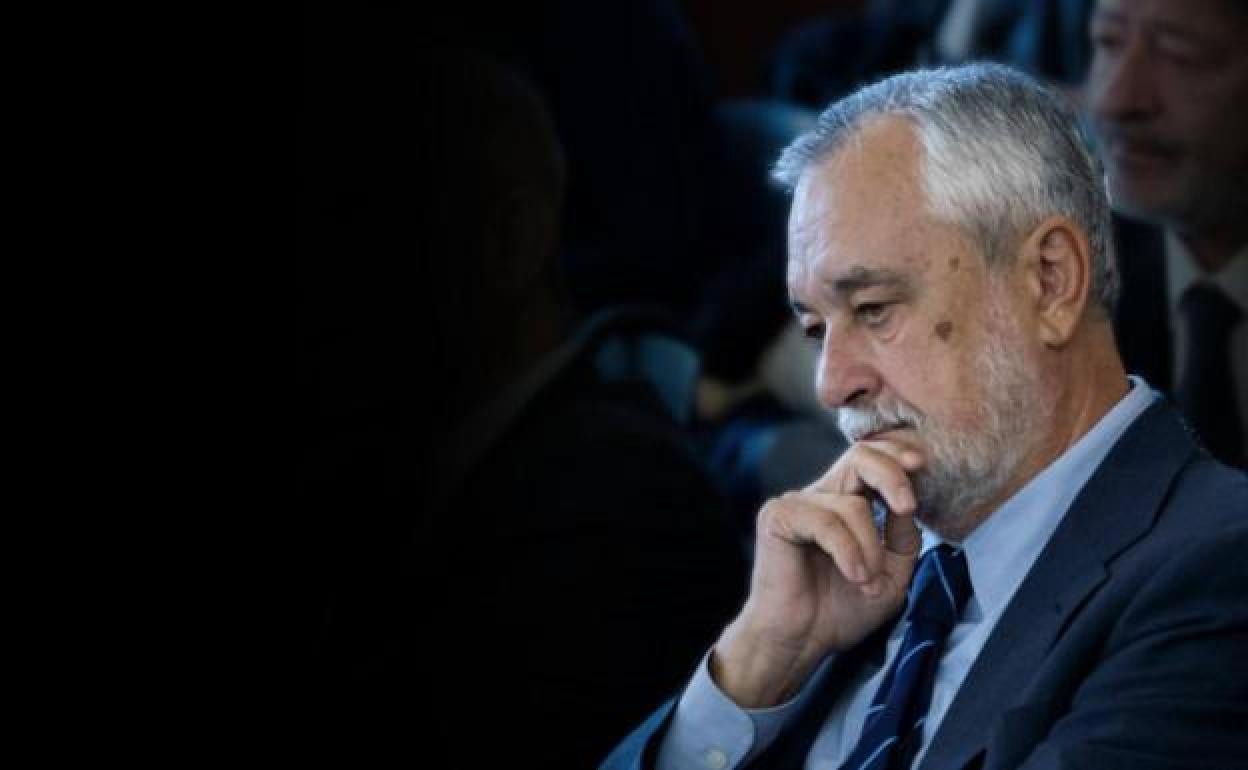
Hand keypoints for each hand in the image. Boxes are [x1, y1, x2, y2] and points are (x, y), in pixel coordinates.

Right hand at [710, 438, 924, 707]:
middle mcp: (819, 496)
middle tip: (908, 507)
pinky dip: (848, 552)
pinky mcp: (777, 517)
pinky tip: (854, 576)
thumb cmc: (840, 610)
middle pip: (859, 457)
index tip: (921, 464)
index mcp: (844, 502)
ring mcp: (796, 504)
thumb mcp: (890, 574)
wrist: (800, 642)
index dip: (896, 455)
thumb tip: (909, 505)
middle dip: (891, 476)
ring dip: (870, 549)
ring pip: (852, 506)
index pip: (870, 460)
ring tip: (868, 583)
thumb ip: (902, 538)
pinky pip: (826, 523)